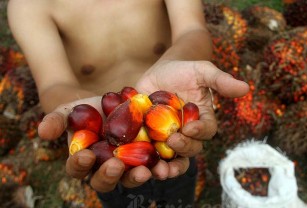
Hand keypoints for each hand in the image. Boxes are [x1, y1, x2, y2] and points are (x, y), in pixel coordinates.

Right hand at [37, 96, 170, 191]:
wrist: (109, 102)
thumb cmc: (84, 110)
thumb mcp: (68, 111)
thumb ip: (56, 121)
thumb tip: (42, 131)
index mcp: (84, 162)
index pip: (78, 169)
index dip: (80, 165)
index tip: (85, 155)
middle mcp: (107, 169)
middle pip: (107, 180)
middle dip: (111, 175)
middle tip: (117, 165)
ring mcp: (129, 165)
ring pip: (133, 177)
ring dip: (140, 175)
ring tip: (148, 170)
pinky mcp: (150, 157)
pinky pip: (157, 165)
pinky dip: (164, 166)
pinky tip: (169, 162)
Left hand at [136, 60, 248, 177]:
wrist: (161, 72)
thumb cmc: (185, 71)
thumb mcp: (202, 71)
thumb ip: (220, 80)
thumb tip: (246, 88)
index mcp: (202, 120)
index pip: (206, 131)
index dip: (200, 132)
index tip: (190, 128)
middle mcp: (187, 133)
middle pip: (190, 149)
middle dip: (183, 148)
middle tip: (172, 141)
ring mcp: (168, 138)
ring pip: (171, 158)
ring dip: (166, 167)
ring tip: (158, 170)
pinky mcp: (149, 138)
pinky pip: (149, 152)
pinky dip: (144, 159)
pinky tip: (136, 163)